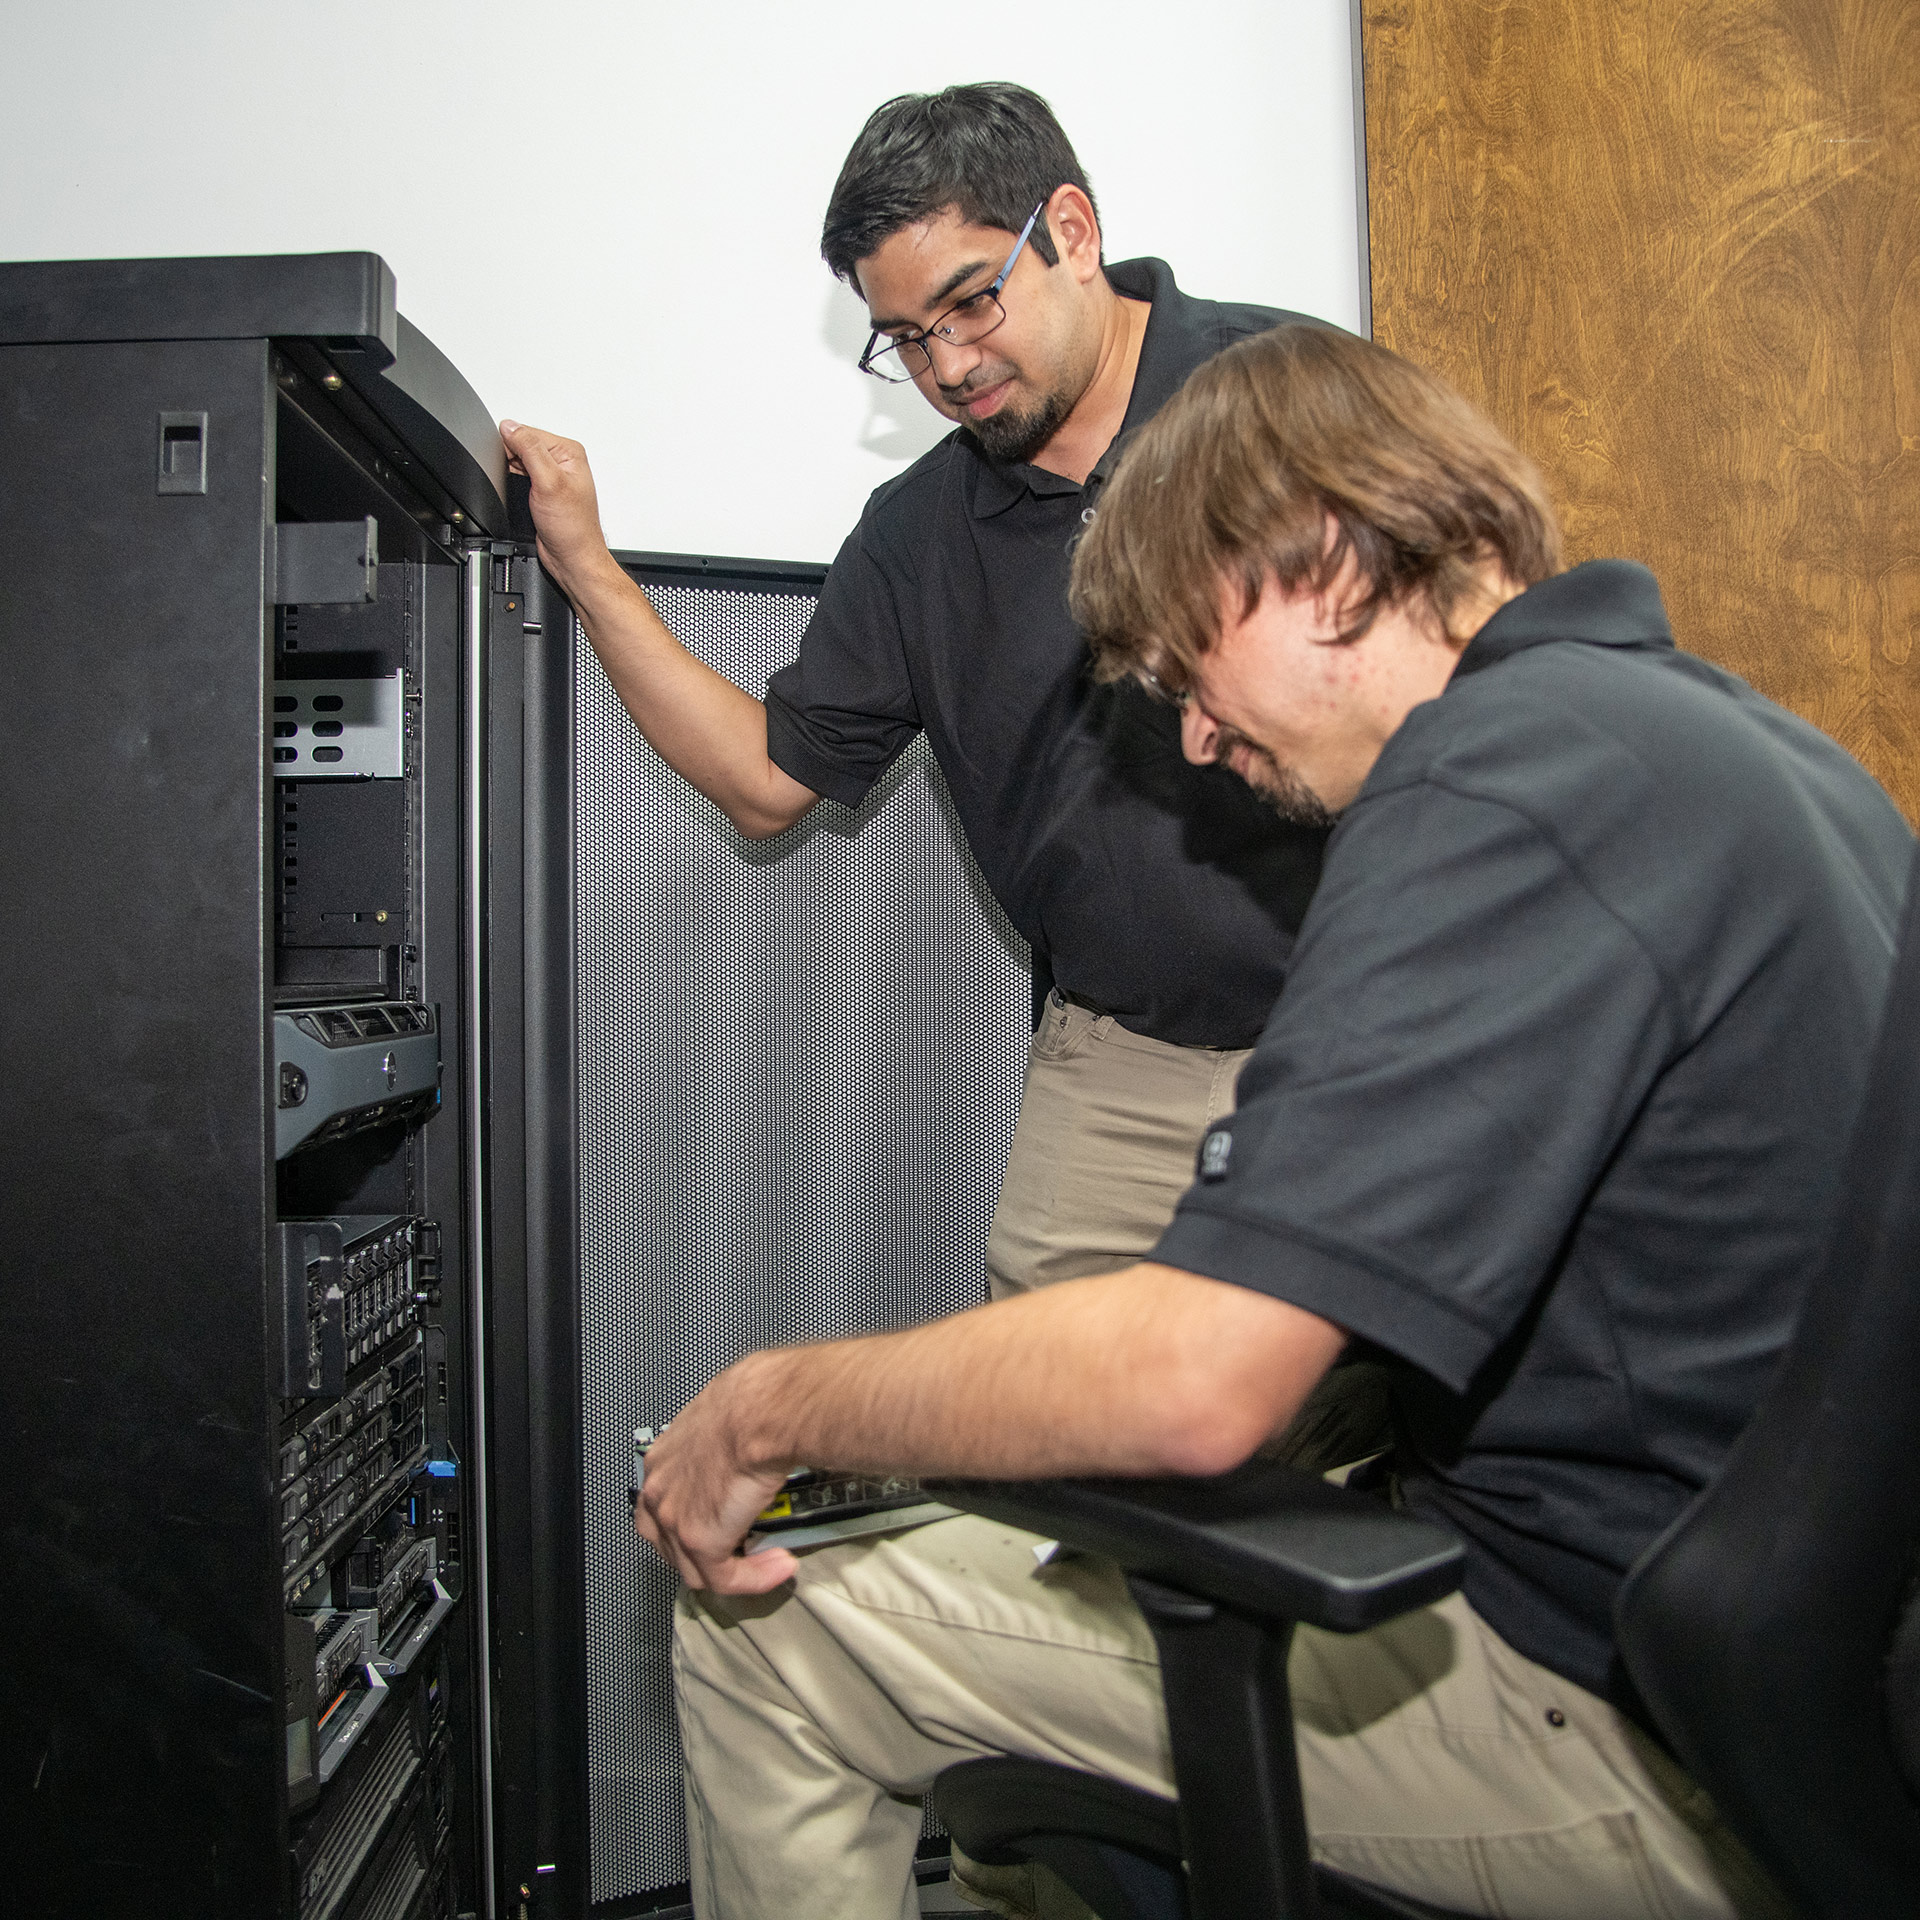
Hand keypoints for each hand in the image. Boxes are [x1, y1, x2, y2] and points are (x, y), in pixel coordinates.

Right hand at [498, 420, 618, 598]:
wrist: (572, 558)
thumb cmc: (572, 528)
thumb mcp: (549, 482)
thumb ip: (529, 450)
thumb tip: (510, 427)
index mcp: (568, 451)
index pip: (527, 431)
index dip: (512, 446)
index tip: (517, 467)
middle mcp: (561, 461)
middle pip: (521, 444)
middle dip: (513, 462)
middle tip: (526, 484)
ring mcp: (551, 475)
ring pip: (517, 461)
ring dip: (512, 474)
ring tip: (527, 493)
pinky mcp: (541, 490)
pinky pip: (518, 477)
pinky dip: (512, 484)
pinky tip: (523, 497)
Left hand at [632, 1358, 800, 1594]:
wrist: (762, 1411)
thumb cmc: (753, 1402)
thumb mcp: (726, 1418)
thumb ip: (725, 1441)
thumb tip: (748, 1442)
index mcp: (663, 1458)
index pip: (665, 1505)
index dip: (694, 1521)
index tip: (725, 1523)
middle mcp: (659, 1490)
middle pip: (671, 1543)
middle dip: (707, 1553)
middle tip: (744, 1549)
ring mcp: (674, 1519)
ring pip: (696, 1568)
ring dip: (737, 1570)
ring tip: (769, 1561)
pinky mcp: (700, 1542)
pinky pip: (726, 1579)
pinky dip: (755, 1579)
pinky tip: (779, 1566)